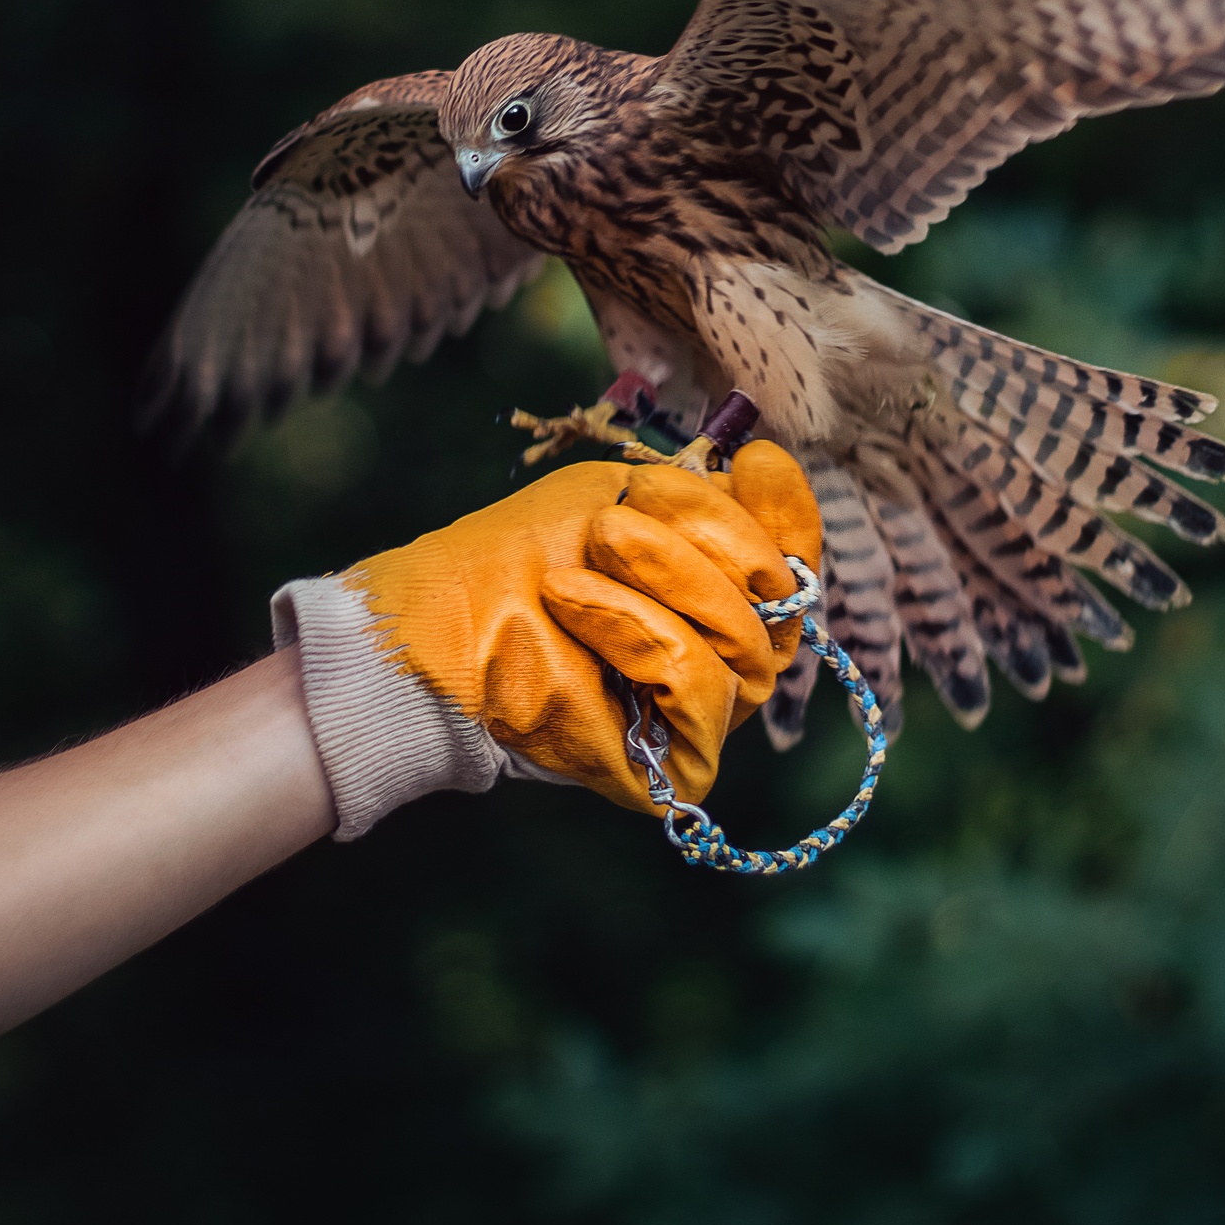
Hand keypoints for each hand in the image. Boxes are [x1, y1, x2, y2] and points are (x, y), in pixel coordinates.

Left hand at [273, 441, 822, 832]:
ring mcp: (700, 715)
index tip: (753, 459)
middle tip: (620, 518)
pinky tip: (574, 603)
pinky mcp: (673, 766)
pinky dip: (641, 631)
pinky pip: (704, 687)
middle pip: (783, 597)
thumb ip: (700, 496)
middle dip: (710, 538)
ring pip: (750, 642)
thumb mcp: (614, 500)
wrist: (430, 631)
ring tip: (592, 550)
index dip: (788, 510)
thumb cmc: (510, 563)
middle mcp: (721, 659)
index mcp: (714, 596)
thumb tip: (765, 465)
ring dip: (668, 578)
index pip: (794, 560)